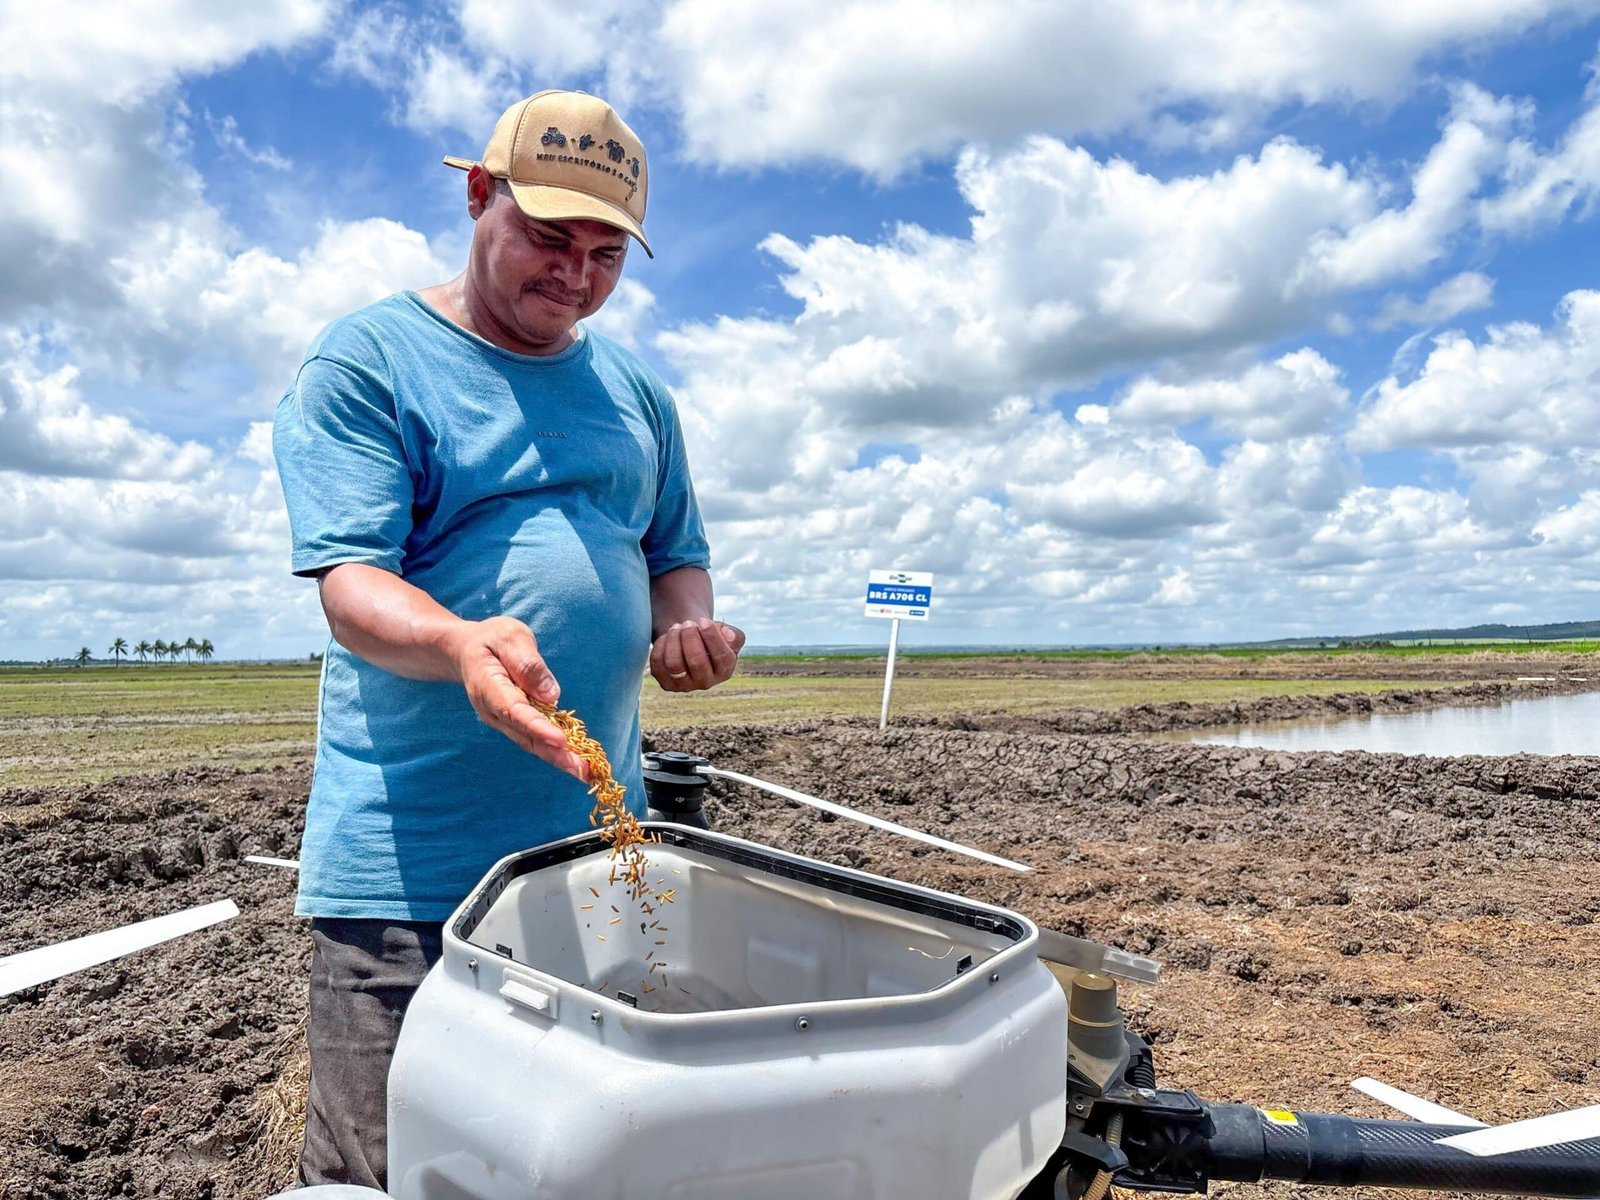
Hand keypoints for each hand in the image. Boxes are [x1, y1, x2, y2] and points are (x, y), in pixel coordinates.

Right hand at [449, 616, 587, 779]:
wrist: (467, 651)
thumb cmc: (491, 640)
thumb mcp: (509, 637)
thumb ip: (528, 664)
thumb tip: (551, 695)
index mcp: (488, 686)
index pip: (514, 710)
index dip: (538, 727)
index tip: (560, 740)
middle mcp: (492, 710)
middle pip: (524, 735)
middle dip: (553, 754)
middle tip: (581, 769)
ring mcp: (501, 720)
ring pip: (530, 742)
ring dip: (557, 758)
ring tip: (584, 771)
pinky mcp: (513, 722)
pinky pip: (533, 738)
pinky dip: (553, 751)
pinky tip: (575, 760)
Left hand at [650, 619, 743, 691]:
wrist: (690, 643)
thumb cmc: (710, 637)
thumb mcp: (726, 634)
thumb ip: (734, 635)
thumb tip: (729, 635)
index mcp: (724, 671)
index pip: (721, 657)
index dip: (711, 636)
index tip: (703, 620)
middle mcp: (706, 683)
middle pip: (696, 661)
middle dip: (690, 636)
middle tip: (687, 622)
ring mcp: (684, 686)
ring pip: (674, 664)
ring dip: (674, 639)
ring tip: (677, 627)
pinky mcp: (666, 683)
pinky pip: (658, 662)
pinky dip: (661, 644)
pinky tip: (669, 637)